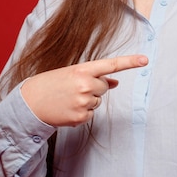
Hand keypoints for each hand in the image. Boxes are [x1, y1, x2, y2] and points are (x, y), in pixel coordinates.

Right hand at [21, 55, 147, 126]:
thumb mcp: (72, 74)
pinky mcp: (81, 117)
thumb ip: (95, 76)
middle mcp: (85, 84)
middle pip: (105, 87)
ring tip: (68, 98)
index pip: (111, 65)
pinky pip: (91, 114)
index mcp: (82, 69)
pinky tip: (68, 109)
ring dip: (87, 100)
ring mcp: (83, 102)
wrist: (30, 102)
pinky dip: (82, 112)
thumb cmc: (52, 84)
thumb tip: (115, 82)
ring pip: (98, 101)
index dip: (130, 62)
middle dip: (94, 87)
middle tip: (74, 88)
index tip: (145, 60)